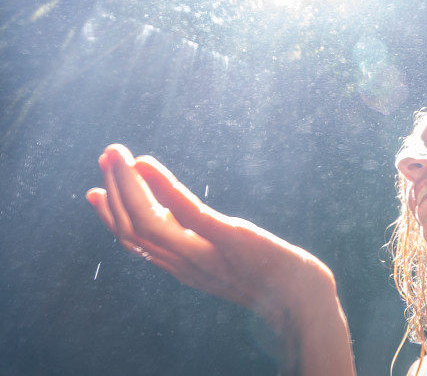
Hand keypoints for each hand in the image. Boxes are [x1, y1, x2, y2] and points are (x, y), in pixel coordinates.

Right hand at [85, 144, 336, 333]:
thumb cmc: (269, 276)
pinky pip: (187, 213)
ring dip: (126, 184)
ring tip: (115, 153)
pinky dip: (161, 186)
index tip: (95, 190)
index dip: (111, 216)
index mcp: (182, 267)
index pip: (134, 243)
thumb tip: (183, 220)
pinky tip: (147, 164)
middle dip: (114, 191)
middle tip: (106, 155)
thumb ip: (199, 243)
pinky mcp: (228, 238)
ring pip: (146, 221)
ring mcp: (204, 253)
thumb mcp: (223, 259)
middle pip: (132, 230)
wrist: (303, 299)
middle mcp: (185, 264)